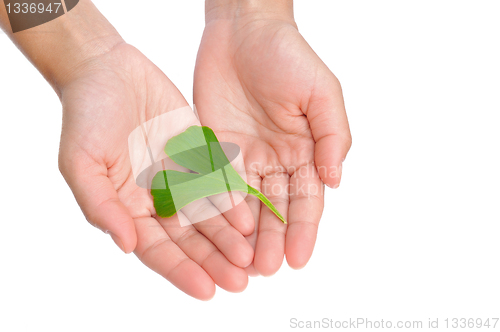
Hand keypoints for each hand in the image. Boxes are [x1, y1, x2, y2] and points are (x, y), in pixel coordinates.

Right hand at [58, 43, 253, 298]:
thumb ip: (102, 205)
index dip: (182, 271)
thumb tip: (126, 245)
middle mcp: (158, 197)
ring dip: (229, 236)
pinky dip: (232, 197)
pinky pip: (219, 178)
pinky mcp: (198, 152)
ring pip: (209, 213)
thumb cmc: (86, 116)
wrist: (108, 69)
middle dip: (214, 260)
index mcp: (129, 208)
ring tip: (251, 255)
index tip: (207, 291)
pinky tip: (249, 213)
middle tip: (241, 281)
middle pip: (190, 238)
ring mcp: (180, 175)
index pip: (158, 249)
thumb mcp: (81, 162)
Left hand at [194, 4, 351, 275]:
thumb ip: (333, 137)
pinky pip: (214, 183)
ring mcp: (243, 156)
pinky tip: (215, 233)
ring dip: (245, 235)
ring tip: (242, 263)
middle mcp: (274, 159)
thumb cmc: (287, 55)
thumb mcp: (322, 93)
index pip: (307, 199)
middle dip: (272, 239)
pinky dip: (216, 208)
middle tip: (266, 269)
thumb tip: (335, 181)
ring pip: (245, 204)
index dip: (304, 230)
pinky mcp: (213, 148)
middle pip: (275, 208)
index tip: (299, 259)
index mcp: (305, 150)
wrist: (242, 30)